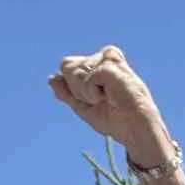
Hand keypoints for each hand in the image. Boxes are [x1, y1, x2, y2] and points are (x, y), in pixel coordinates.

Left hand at [49, 47, 171, 163]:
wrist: (133, 129)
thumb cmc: (114, 119)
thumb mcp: (84, 105)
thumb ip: (66, 92)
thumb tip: (51, 78)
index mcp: (101, 61)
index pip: (67, 66)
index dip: (74, 89)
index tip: (94, 99)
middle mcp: (106, 55)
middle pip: (67, 67)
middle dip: (77, 90)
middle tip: (100, 99)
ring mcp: (110, 58)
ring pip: (75, 72)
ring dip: (85, 92)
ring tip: (106, 98)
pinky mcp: (111, 66)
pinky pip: (86, 79)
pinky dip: (92, 93)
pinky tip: (108, 96)